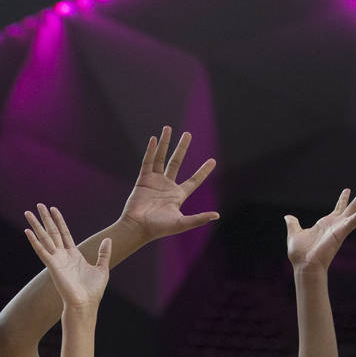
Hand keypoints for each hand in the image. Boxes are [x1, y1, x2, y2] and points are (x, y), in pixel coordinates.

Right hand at [25, 205, 110, 308]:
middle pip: (52, 232)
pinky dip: (34, 241)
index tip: (53, 209)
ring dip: (36, 225)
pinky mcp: (52, 266)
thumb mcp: (102, 268)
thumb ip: (104, 253)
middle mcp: (62, 256)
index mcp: (73, 255)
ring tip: (28, 212)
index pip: (64, 233)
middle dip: (46, 218)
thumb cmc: (93, 291)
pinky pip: (41, 251)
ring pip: (45, 238)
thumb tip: (108, 239)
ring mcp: (56, 260)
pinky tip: (27, 231)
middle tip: (39, 204)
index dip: (59, 221)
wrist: (86, 304)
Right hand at [120, 126, 219, 240]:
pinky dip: (151, 151)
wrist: (138, 227)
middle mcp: (167, 186)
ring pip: (161, 158)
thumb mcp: (182, 223)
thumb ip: (198, 218)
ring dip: (164, 144)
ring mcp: (154, 182)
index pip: (194, 181)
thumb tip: (217, 215)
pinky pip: (147, 162)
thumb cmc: (159, 228)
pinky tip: (154, 139)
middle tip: (188, 134)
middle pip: (176, 162)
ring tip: (167, 128)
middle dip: (182, 148)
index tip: (213, 161)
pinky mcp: (143, 180)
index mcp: (178, 195)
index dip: (203, 171)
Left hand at [285, 181, 355, 272]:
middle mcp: (337, 224)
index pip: (339, 208)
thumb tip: (288, 217)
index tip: (348, 189)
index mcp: (327, 223)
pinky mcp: (342, 231)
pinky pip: (355, 220)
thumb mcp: (295, 234)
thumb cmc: (300, 254)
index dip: (343, 198)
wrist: (304, 265)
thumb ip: (293, 224)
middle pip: (355, 205)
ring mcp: (342, 227)